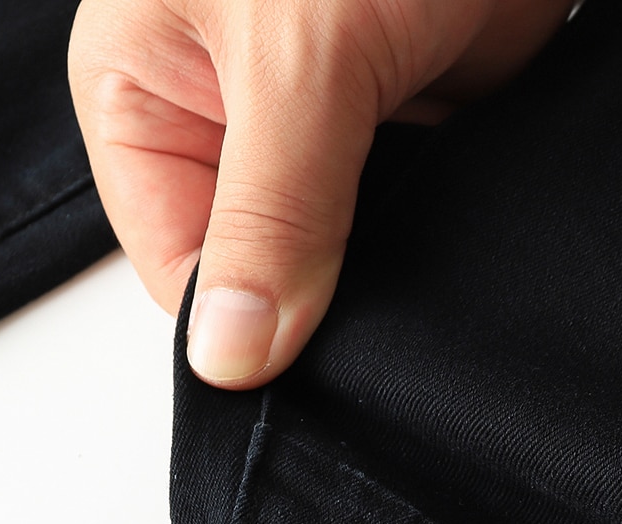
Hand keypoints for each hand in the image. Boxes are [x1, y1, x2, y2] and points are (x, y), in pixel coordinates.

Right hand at [69, 0, 573, 388]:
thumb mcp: (298, 65)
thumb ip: (272, 211)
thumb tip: (231, 353)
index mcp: (147, 91)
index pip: (175, 260)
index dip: (237, 323)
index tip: (307, 361)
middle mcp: (229, 115)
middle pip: (260, 261)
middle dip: (319, 301)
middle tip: (386, 342)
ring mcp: (328, 123)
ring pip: (346, 249)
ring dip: (391, 276)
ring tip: (434, 295)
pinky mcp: (416, 124)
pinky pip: (420, 220)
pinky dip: (448, 243)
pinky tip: (473, 262)